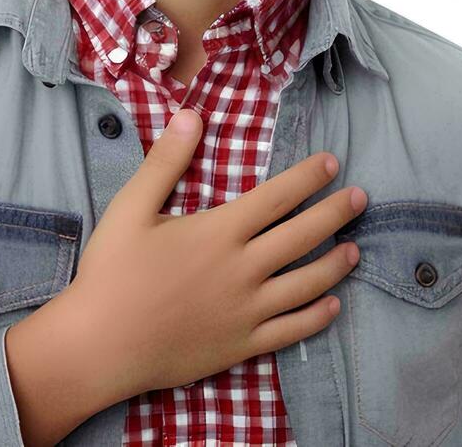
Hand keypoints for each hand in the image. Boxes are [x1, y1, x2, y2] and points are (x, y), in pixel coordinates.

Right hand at [56, 105, 366, 399]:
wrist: (100, 345)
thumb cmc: (111, 273)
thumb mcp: (130, 208)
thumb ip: (164, 162)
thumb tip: (191, 116)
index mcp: (219, 232)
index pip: (277, 198)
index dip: (308, 178)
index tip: (332, 164)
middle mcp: (243, 269)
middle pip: (303, 236)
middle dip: (336, 213)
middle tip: (361, 198)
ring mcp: (247, 310)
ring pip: (307, 285)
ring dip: (335, 264)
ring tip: (354, 250)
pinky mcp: (243, 345)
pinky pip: (292, 331)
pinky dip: (317, 317)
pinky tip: (332, 306)